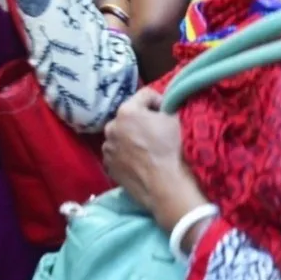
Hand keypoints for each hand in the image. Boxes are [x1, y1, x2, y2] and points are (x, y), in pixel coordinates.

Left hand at [101, 88, 205, 229]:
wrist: (164, 184)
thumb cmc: (169, 148)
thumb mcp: (173, 119)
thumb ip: (164, 108)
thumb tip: (160, 109)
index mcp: (127, 110)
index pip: (144, 95)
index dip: (157, 101)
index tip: (165, 112)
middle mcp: (112, 126)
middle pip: (128, 116)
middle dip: (140, 121)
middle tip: (154, 131)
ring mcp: (107, 147)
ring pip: (120, 135)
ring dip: (130, 137)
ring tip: (145, 149)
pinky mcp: (108, 165)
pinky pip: (116, 153)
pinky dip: (125, 154)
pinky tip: (138, 161)